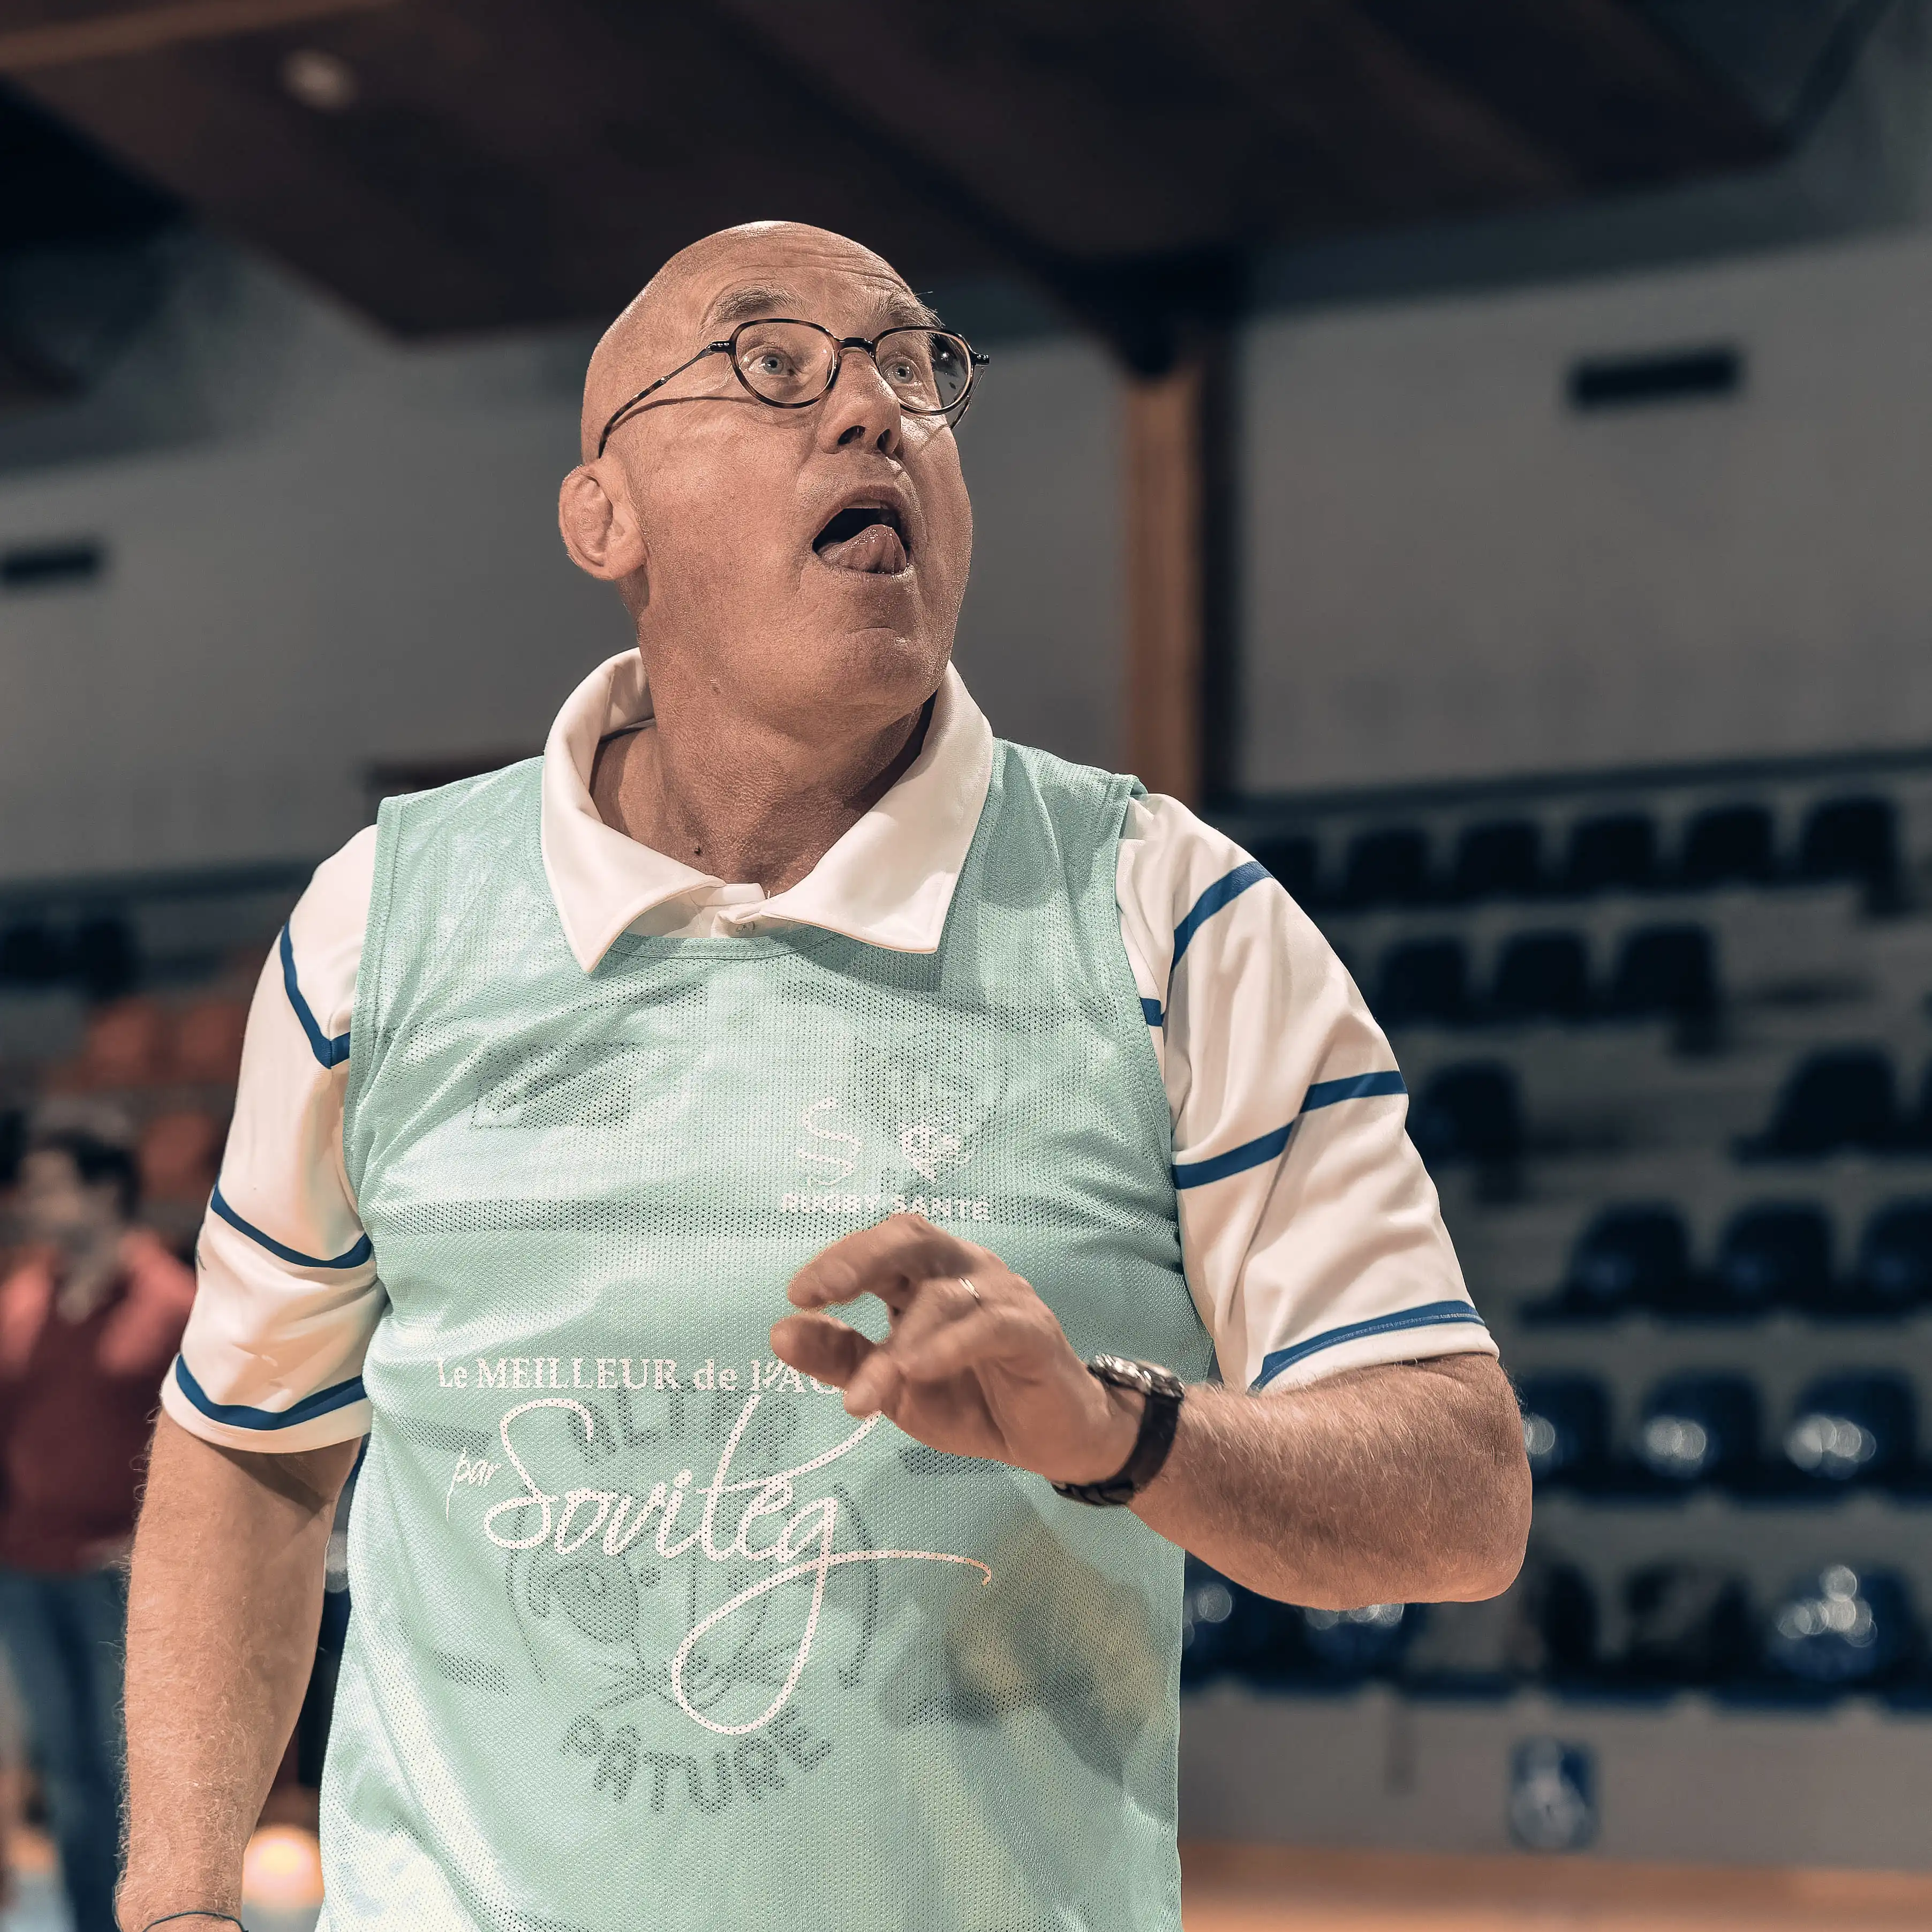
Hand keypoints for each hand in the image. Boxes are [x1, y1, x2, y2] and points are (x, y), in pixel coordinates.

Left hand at [771, 1214, 1142, 1485]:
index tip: (798, 1295)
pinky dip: (949, 1344)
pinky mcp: (1033, 1331)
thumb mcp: (895, 1386)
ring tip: (861, 1397)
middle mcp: (965, 1270)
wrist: (1052, 1440)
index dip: (840, 1260)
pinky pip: (989, 1325)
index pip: (882, 1247)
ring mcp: (1003, 1296)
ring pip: (942, 1298)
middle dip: (860, 1259)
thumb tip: (779, 1333)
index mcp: (928, 1275)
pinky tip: (917, 1369)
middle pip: (911, 1239)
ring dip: (897, 1347)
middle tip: (818, 1293)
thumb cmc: (971, 1400)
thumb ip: (842, 1358)